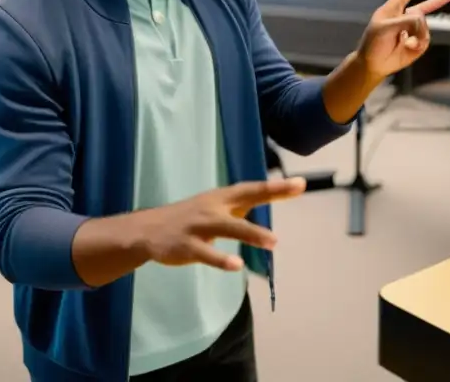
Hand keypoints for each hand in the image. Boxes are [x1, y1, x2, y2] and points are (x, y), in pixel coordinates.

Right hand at [140, 177, 305, 270]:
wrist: (148, 229)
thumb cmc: (190, 218)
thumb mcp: (216, 207)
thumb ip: (241, 205)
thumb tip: (270, 199)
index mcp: (221, 198)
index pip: (253, 189)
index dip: (276, 187)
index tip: (301, 183)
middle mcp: (213, 207)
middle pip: (245, 197)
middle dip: (270, 193)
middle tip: (296, 190)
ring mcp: (199, 226)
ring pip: (228, 227)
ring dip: (251, 233)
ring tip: (273, 242)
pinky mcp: (186, 246)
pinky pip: (206, 253)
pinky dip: (221, 259)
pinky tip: (237, 265)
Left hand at [355, 0, 449, 79]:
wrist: (373, 65)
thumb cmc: (373, 44)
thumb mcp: (384, 28)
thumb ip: (404, 21)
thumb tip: (422, 19)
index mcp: (393, 8)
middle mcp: (405, 16)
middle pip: (426, 6)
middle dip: (439, 1)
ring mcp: (412, 30)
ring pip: (426, 27)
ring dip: (418, 35)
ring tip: (405, 42)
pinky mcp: (417, 43)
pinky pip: (426, 40)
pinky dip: (418, 45)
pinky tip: (407, 47)